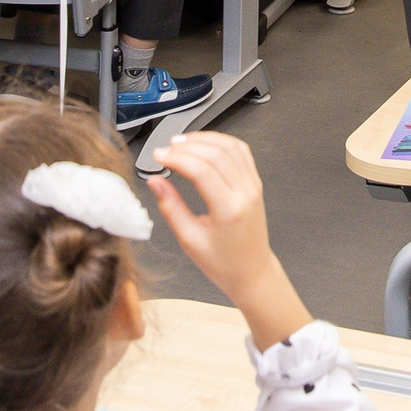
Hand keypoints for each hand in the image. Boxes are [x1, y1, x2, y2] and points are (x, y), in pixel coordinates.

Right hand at [146, 132, 309, 348]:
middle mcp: (245, 193)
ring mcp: (253, 186)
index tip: (159, 156)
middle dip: (186, 146)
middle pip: (216, 154)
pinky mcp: (255, 182)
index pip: (202, 171)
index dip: (177, 158)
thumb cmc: (223, 262)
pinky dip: (220, 142)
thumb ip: (171, 208)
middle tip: (165, 149)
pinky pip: (241, 152)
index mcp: (229, 210)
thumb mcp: (189, 240)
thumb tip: (155, 182)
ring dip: (203, 139)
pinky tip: (203, 144)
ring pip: (230, 147)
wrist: (251, 270)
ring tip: (180, 142)